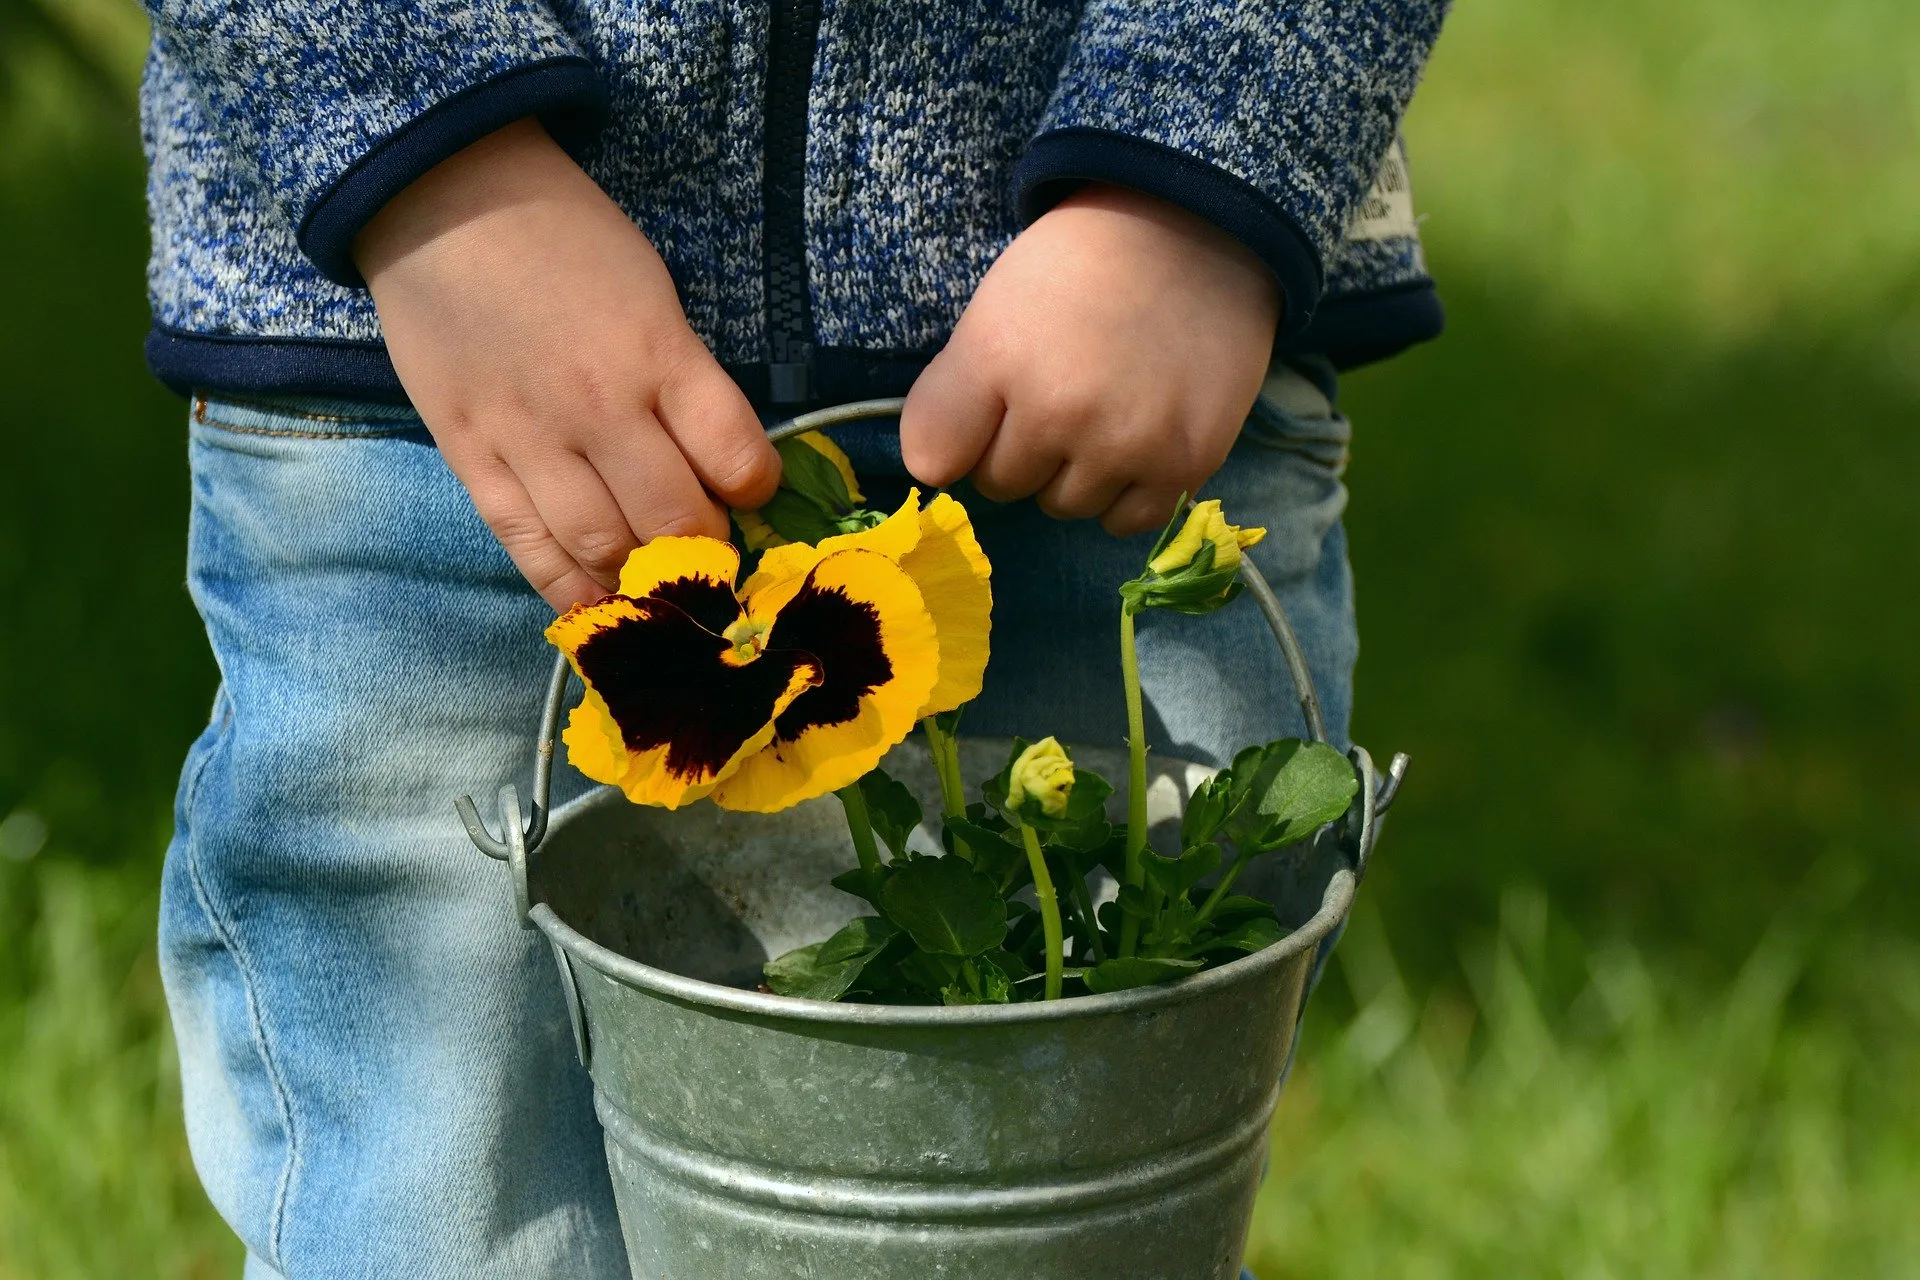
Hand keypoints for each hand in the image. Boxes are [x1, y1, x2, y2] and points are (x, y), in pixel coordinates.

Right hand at [355, 119, 780, 609]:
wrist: (441, 199)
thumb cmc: (564, 237)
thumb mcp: (651, 290)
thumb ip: (682, 376)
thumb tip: (715, 463)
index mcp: (657, 352)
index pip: (736, 457)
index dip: (755, 489)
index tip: (749, 491)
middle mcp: (600, 405)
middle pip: (674, 520)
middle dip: (705, 549)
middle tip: (708, 548)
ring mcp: (530, 438)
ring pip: (603, 547)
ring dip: (642, 578)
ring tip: (657, 581)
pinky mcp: (472, 458)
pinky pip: (526, 547)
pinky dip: (567, 588)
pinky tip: (597, 605)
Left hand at [899, 183, 1280, 535]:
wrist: (1199, 235)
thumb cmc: (1083, 267)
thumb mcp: (994, 307)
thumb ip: (951, 394)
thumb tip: (936, 471)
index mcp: (999, 358)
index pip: (933, 457)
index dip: (959, 436)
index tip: (988, 410)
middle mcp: (1059, 412)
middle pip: (1004, 485)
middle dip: (1022, 450)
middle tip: (1062, 392)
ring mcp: (1126, 445)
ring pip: (1065, 506)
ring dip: (1075, 473)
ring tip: (1105, 411)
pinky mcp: (1184, 464)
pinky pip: (1126, 521)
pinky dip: (1125, 494)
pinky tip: (1137, 443)